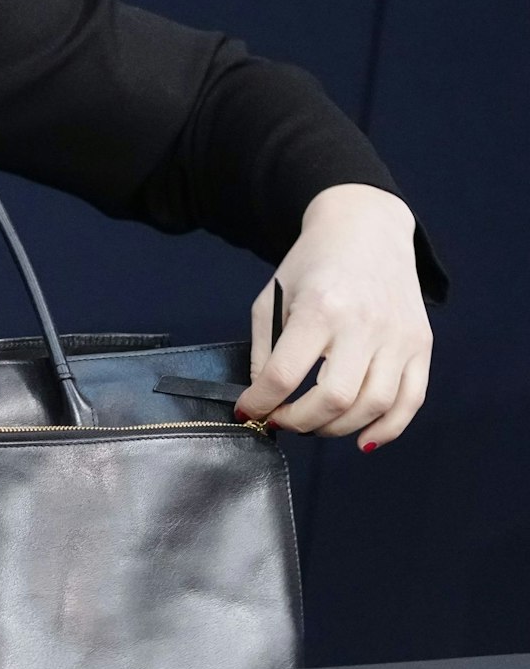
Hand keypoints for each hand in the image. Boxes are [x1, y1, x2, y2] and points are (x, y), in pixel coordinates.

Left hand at [236, 184, 431, 450]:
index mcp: (320, 308)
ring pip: (374, 406)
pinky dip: (388, 429)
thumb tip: (262, 398)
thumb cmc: (311, 264)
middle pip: (335, 399)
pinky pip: (411, 401)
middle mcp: (364, 324)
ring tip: (314, 425)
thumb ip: (265, 350)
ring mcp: (398, 337)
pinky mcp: (421, 345)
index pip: (285, 374)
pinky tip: (361, 438)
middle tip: (282, 420)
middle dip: (300, 422)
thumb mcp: (272, 297)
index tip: (248, 412)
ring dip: (338, 428)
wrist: (365, 229)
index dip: (261, 402)